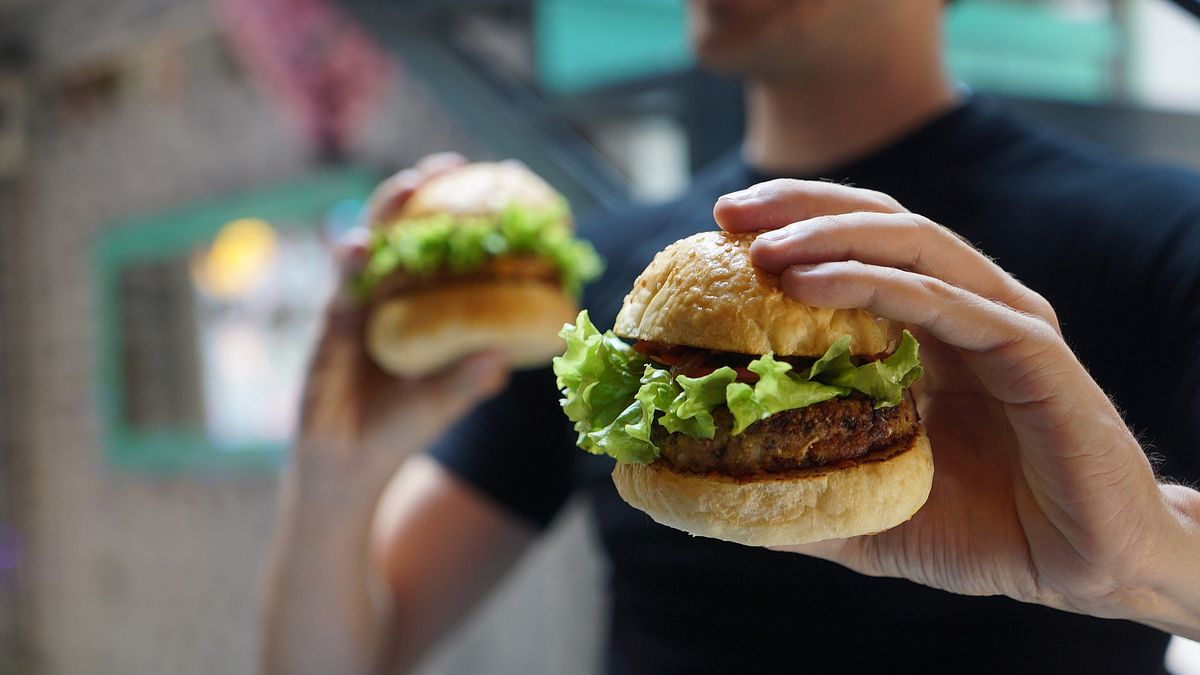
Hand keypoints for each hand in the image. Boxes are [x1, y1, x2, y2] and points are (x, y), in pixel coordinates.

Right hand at [295, 152, 508, 496]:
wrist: (349, 469)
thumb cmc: (400, 429)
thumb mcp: (443, 404)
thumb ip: (469, 380)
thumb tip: (505, 357)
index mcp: (414, 309)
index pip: (433, 251)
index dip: (452, 217)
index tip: (483, 181)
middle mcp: (383, 301)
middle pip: (397, 234)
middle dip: (414, 196)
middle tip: (444, 166)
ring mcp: (353, 312)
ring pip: (365, 251)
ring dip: (383, 216)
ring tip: (406, 189)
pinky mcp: (327, 333)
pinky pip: (338, 293)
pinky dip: (347, 269)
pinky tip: (355, 248)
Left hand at [714, 180, 1199, 634]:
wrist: (1087, 568)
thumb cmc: (982, 533)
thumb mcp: (869, 508)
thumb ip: (802, 490)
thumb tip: (716, 492)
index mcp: (931, 328)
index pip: (859, 248)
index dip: (793, 226)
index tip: (717, 230)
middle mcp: (968, 307)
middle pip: (881, 223)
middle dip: (801, 208)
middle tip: (726, 214)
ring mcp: (1003, 322)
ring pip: (913, 245)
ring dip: (830, 237)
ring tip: (762, 249)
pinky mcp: (1032, 351)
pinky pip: (946, 301)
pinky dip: (876, 283)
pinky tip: (810, 284)